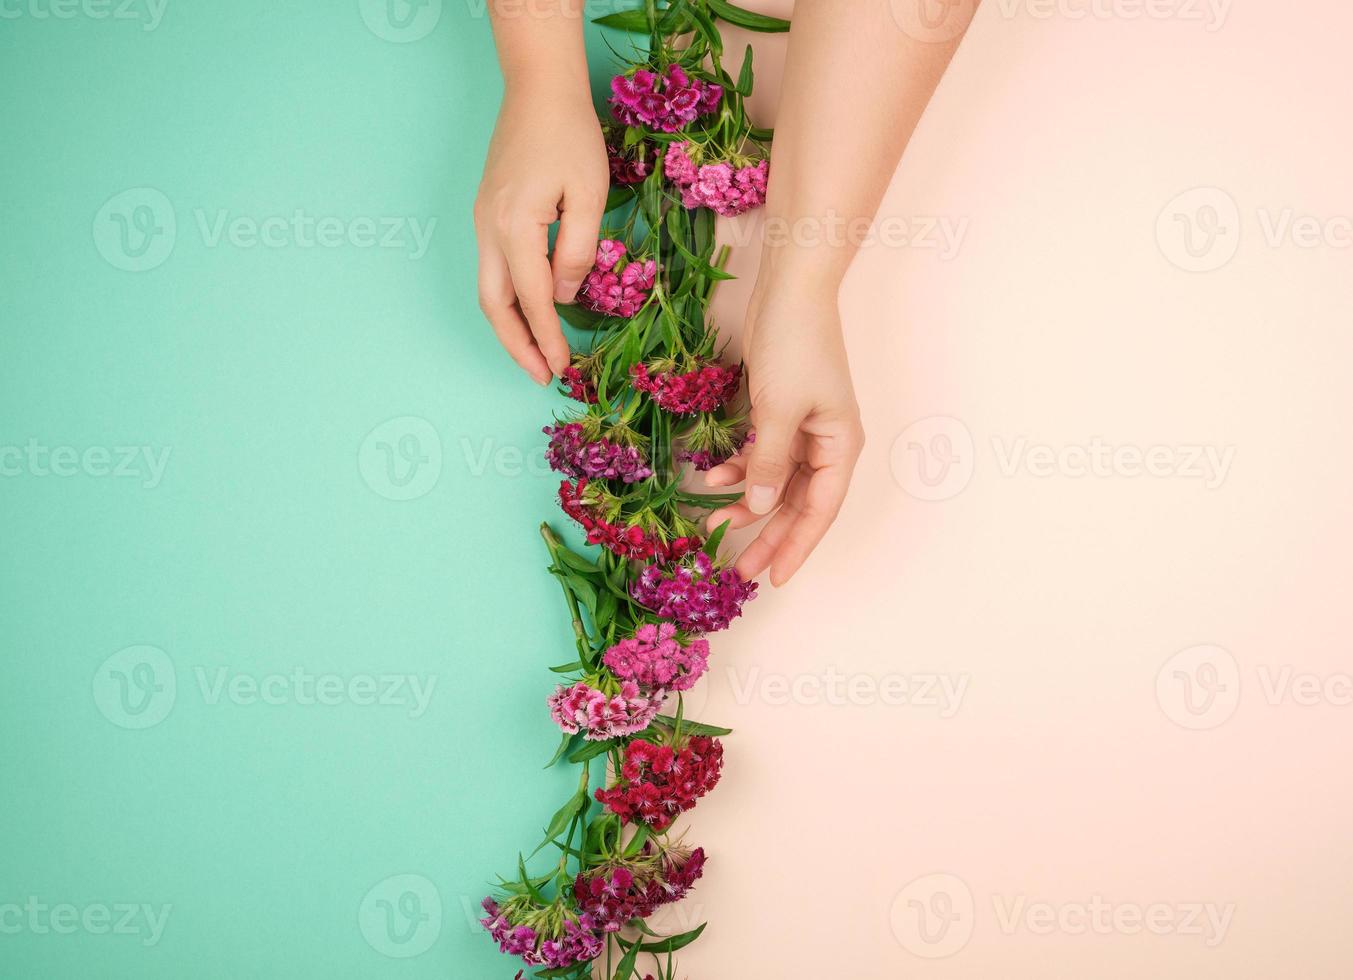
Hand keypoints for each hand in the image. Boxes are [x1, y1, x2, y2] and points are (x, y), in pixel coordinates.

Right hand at [475, 75, 608, 383]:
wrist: (538, 90)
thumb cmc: (570, 136)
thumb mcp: (589, 194)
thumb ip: (577, 249)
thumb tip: (566, 294)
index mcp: (514, 228)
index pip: (532, 299)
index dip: (548, 339)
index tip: (562, 369)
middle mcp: (489, 231)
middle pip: (494, 305)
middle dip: (517, 347)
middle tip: (542, 376)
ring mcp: (483, 223)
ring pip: (488, 290)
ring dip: (510, 328)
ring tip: (536, 355)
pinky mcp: (488, 215)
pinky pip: (493, 270)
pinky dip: (509, 301)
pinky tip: (531, 311)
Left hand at [705, 282, 865, 585]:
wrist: (790, 289)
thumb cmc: (796, 345)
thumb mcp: (779, 410)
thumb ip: (768, 463)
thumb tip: (761, 508)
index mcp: (840, 447)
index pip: (820, 511)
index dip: (798, 547)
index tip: (774, 578)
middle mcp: (826, 444)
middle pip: (798, 503)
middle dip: (769, 535)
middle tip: (740, 569)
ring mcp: (802, 428)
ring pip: (775, 482)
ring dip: (747, 502)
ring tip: (715, 525)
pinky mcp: (778, 412)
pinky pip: (761, 454)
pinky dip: (739, 467)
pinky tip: (712, 478)